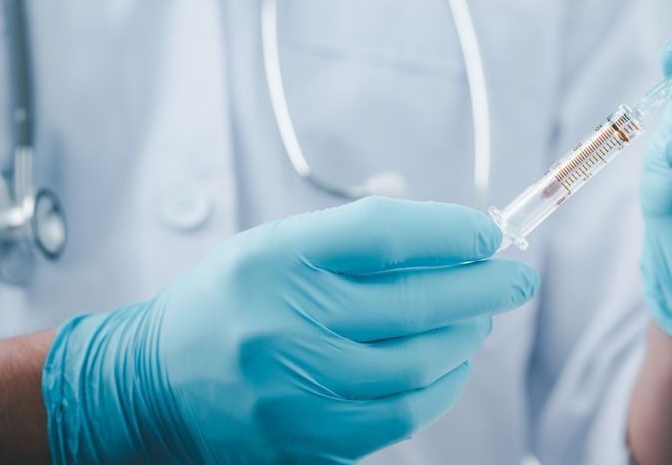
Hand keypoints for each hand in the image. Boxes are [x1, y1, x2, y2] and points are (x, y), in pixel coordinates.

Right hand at [42, 196, 537, 462]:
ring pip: (418, 364)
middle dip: (483, 286)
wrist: (154, 382)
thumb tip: (451, 232)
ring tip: (481, 320)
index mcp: (276, 258)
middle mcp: (284, 322)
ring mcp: (295, 388)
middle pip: (414, 302)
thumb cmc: (229, 300)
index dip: (450, 232)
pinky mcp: (306, 439)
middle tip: (517, 276)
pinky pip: (399, 416)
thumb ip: (356, 233)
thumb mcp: (275, 244)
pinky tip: (450, 365)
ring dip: (466, 338)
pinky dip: (440, 387)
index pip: (385, 234)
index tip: (488, 233)